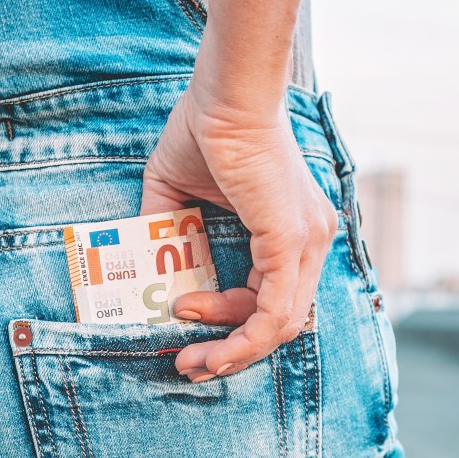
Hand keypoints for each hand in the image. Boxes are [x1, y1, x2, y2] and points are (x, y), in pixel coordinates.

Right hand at [140, 83, 337, 380]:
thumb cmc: (206, 129)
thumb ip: (168, 233)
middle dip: (233, 351)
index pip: (276, 296)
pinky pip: (274, 311)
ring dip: (232, 351)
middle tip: (190, 364)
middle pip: (281, 321)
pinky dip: (242, 338)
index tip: (184, 316)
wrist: (224, 93)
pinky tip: (208, 345)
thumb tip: (145, 272)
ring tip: (190, 359)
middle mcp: (313, 241)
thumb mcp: (178, 194)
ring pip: (280, 325)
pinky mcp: (292, 241)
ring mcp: (308, 242)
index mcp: (295, 231)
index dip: (232, 322)